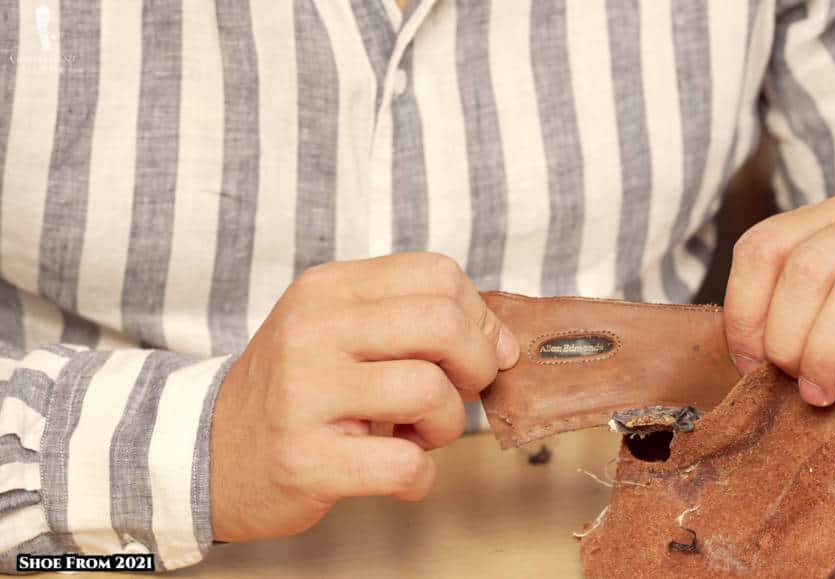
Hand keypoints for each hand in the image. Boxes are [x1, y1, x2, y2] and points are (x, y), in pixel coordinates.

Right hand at [210, 253, 519, 541]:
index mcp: (327, 290)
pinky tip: (396, 471)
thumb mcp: (341, 332)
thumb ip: (415, 322)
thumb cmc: (298, 391)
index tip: (478, 349)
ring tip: (416, 434)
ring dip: (447, 425)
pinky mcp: (306, 459)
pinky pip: (405, 465)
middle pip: (443, 323)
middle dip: (476, 365)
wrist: (212, 452)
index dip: (477, 315)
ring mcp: (305, 394)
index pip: (437, 273)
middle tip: (458, 391)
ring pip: (431, 392)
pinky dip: (419, 476)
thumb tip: (502, 341)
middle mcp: (313, 330)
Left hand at [724, 196, 834, 438]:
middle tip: (790, 381)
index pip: (762, 247)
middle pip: (808, 266)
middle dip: (787, 335)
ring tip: (821, 391)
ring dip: (827, 349)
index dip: (745, 310)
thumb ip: (771, 325)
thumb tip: (743, 355)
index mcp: (825, 221)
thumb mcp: (806, 330)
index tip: (748, 362)